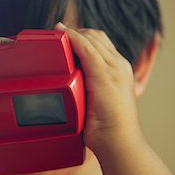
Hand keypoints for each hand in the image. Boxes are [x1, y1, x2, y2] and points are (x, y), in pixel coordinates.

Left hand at [55, 23, 142, 154]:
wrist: (119, 142)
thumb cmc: (107, 130)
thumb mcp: (97, 103)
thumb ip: (88, 91)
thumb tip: (71, 90)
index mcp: (119, 71)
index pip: (101, 43)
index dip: (82, 36)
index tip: (64, 35)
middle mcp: (119, 65)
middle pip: (97, 36)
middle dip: (76, 32)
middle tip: (56, 32)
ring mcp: (114, 68)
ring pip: (91, 38)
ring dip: (72, 32)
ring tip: (54, 32)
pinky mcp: (104, 74)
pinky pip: (85, 46)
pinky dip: (71, 37)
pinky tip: (60, 32)